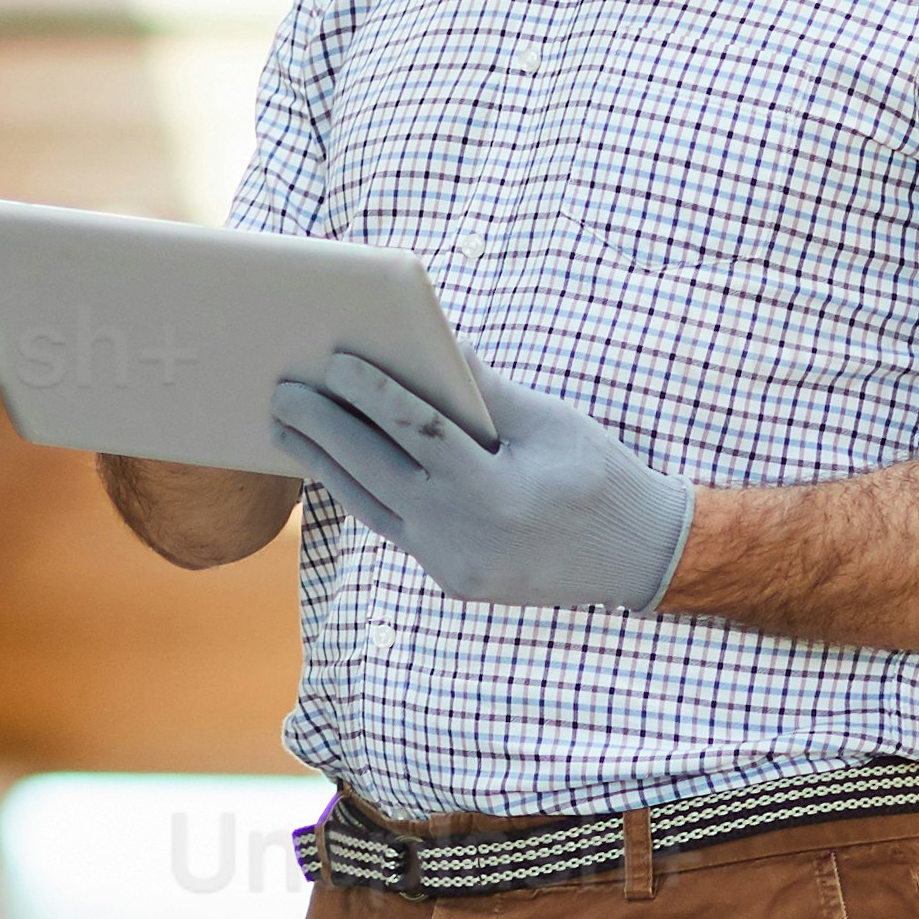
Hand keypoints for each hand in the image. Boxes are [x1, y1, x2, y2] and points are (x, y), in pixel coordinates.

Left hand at [268, 348, 696, 613]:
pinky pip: (392, 528)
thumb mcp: (550, 422)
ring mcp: (453, 566)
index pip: (417, 432)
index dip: (373, 392)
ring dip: (325, 464)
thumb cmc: (599, 474)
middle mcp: (464, 537)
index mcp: (495, 494)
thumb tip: (430, 340)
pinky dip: (360, 493)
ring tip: (286, 426)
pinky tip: (331, 463)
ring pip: (371, 508)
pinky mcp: (450, 578)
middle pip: (375, 472)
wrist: (637, 558)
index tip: (335, 360)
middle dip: (324, 428)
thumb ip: (485, 389)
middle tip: (281, 391)